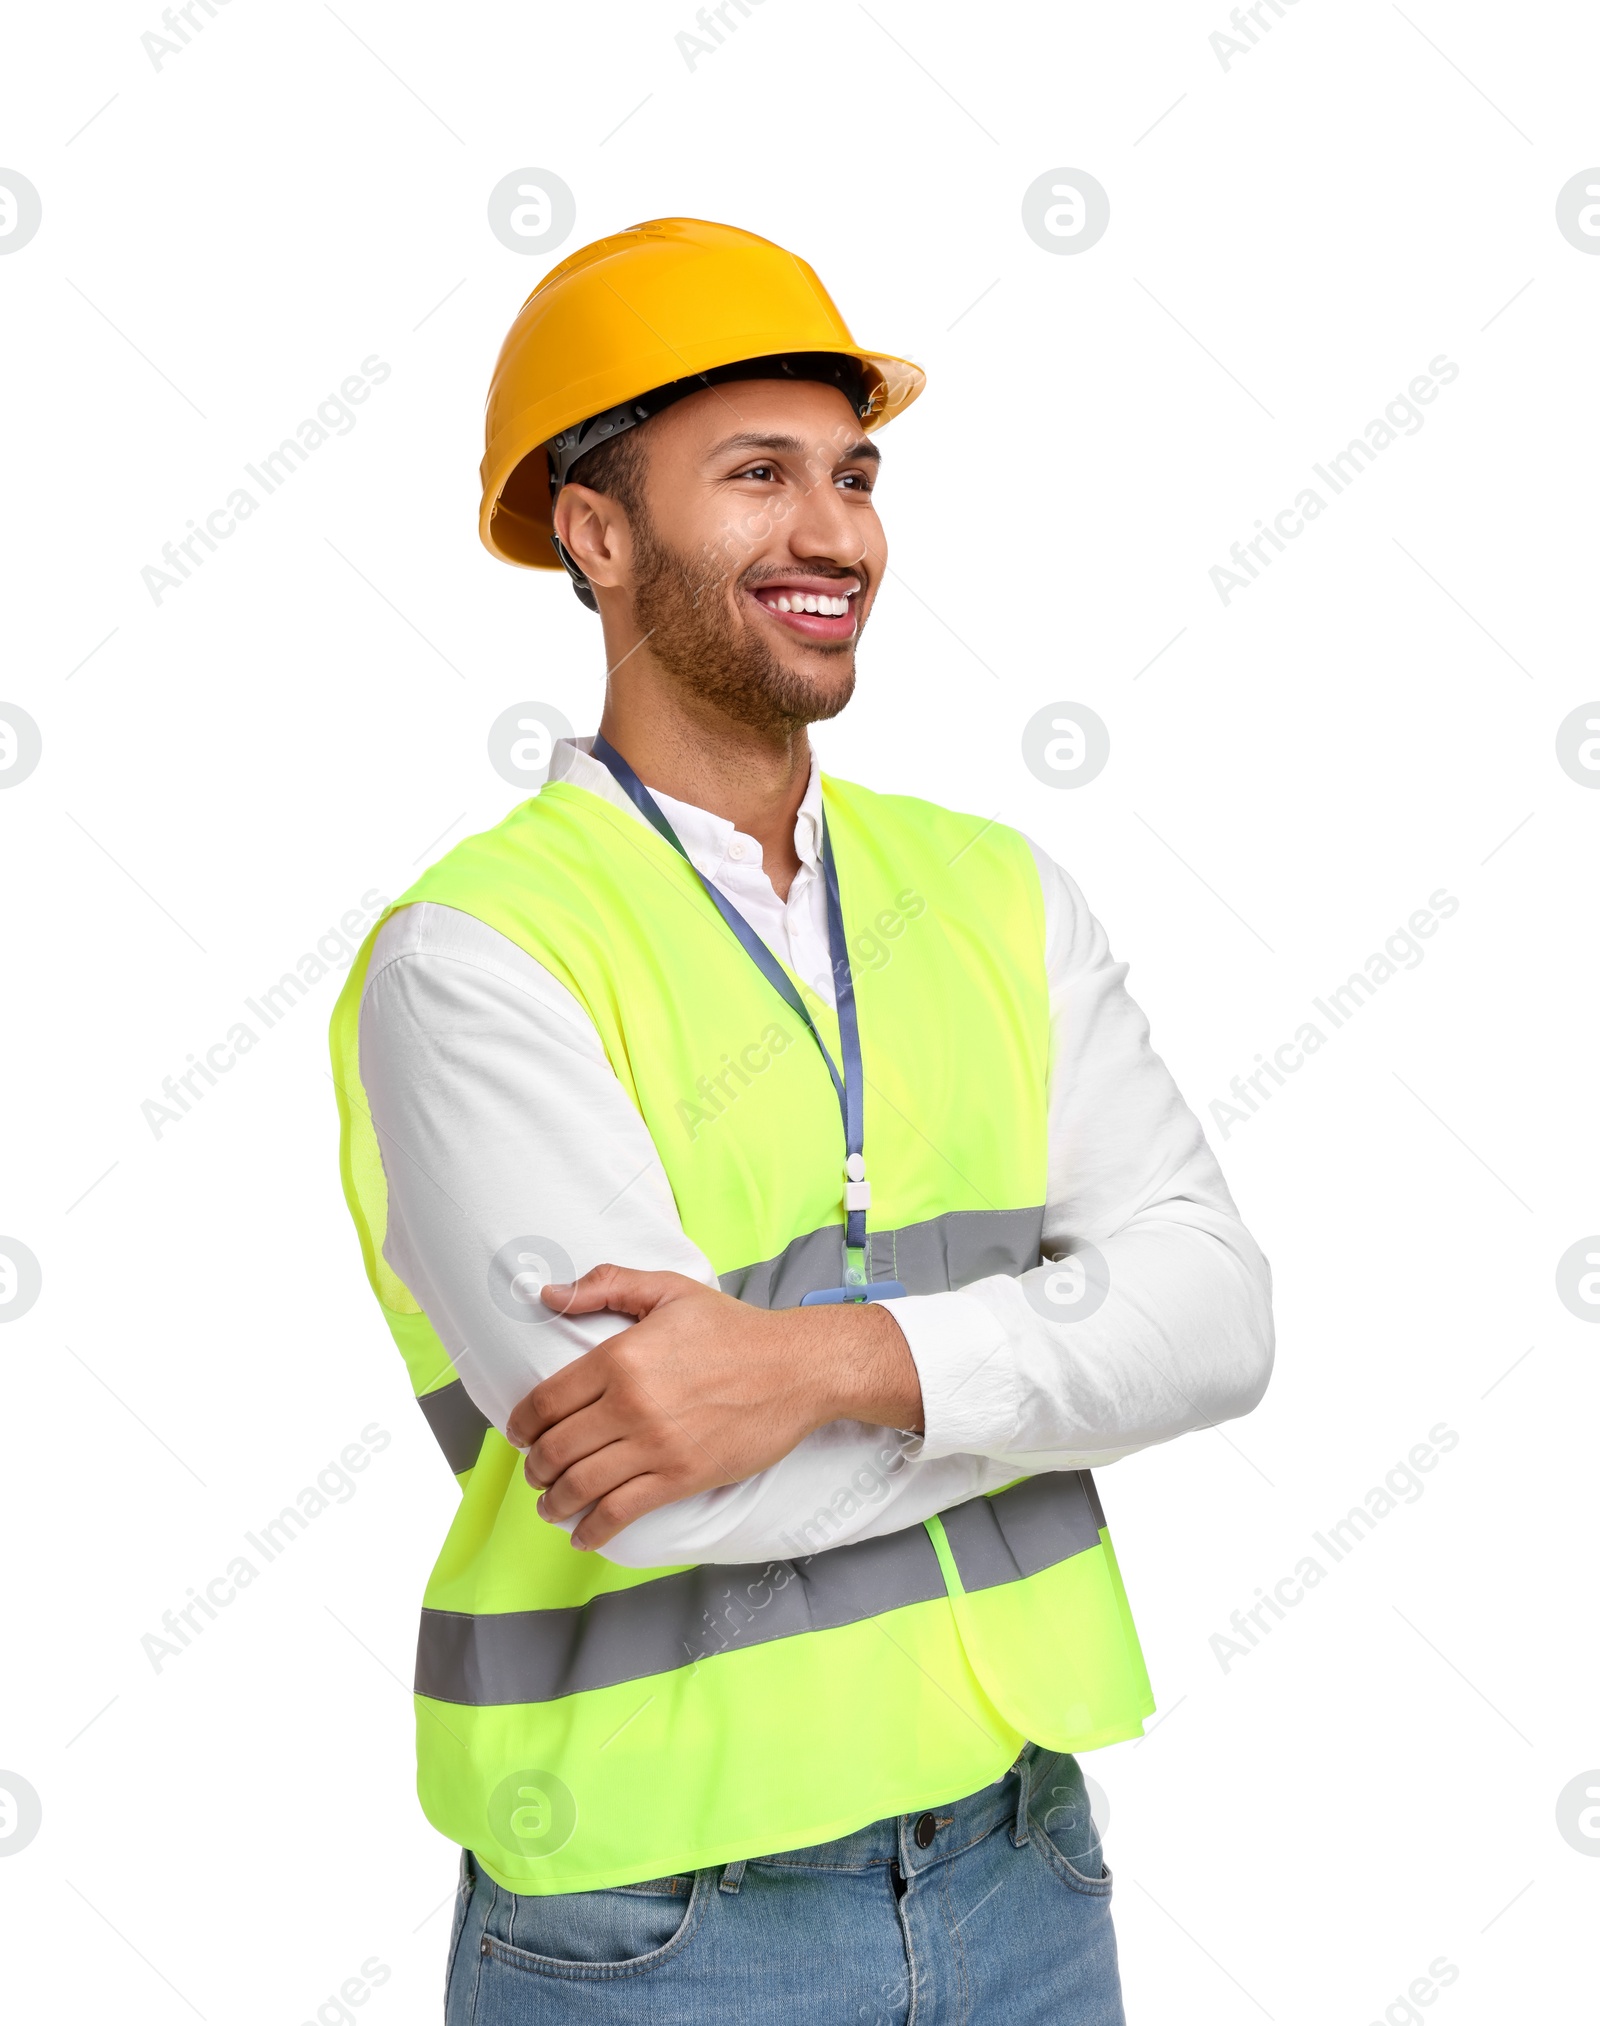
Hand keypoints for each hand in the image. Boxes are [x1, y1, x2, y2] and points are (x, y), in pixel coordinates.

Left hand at [505, 1264, 922, 1551]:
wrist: (797, 1367)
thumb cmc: (733, 1328)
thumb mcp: (669, 1290)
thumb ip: (606, 1285)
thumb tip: (548, 1294)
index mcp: (620, 1357)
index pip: (545, 1401)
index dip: (521, 1424)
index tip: (519, 1434)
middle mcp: (631, 1404)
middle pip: (555, 1448)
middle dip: (534, 1467)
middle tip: (535, 1471)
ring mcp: (656, 1445)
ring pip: (580, 1486)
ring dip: (553, 1502)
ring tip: (550, 1505)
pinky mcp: (682, 1477)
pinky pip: (621, 1512)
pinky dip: (592, 1530)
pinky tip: (582, 1536)